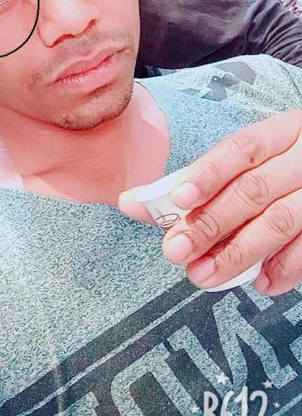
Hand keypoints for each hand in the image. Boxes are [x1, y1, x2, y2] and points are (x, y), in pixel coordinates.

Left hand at [119, 108, 301, 295]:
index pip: (242, 148)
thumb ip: (191, 181)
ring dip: (237, 253)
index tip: (178, 198)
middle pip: (254, 190)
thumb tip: (130, 202)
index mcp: (281, 132)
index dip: (209, 172)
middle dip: (210, 223)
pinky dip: (285, 268)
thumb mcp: (247, 160)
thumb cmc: (279, 165)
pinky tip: (261, 283)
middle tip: (175, 250)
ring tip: (203, 274)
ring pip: (280, 222)